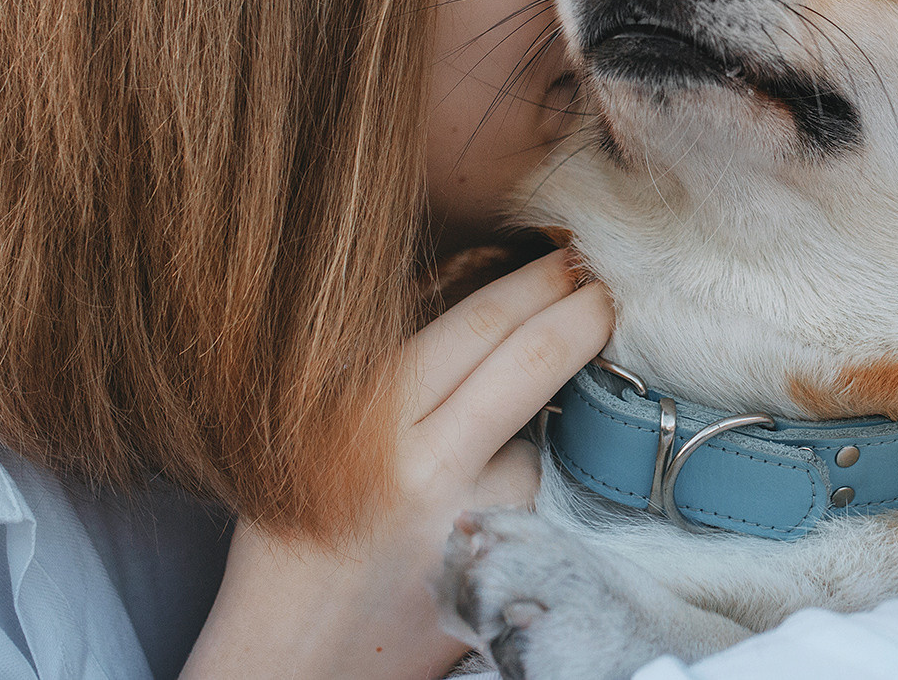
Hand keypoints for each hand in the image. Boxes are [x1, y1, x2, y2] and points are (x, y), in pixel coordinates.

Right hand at [182, 248, 614, 679]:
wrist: (293, 659)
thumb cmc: (294, 536)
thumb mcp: (315, 430)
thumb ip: (390, 365)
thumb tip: (481, 285)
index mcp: (359, 415)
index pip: (476, 326)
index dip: (534, 284)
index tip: (567, 258)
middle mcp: (416, 466)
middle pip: (527, 361)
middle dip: (580, 312)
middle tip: (604, 284)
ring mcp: (463, 521)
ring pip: (536, 439)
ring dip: (542, 419)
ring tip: (490, 436)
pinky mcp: (494, 565)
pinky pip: (530, 500)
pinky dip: (522, 486)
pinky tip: (481, 503)